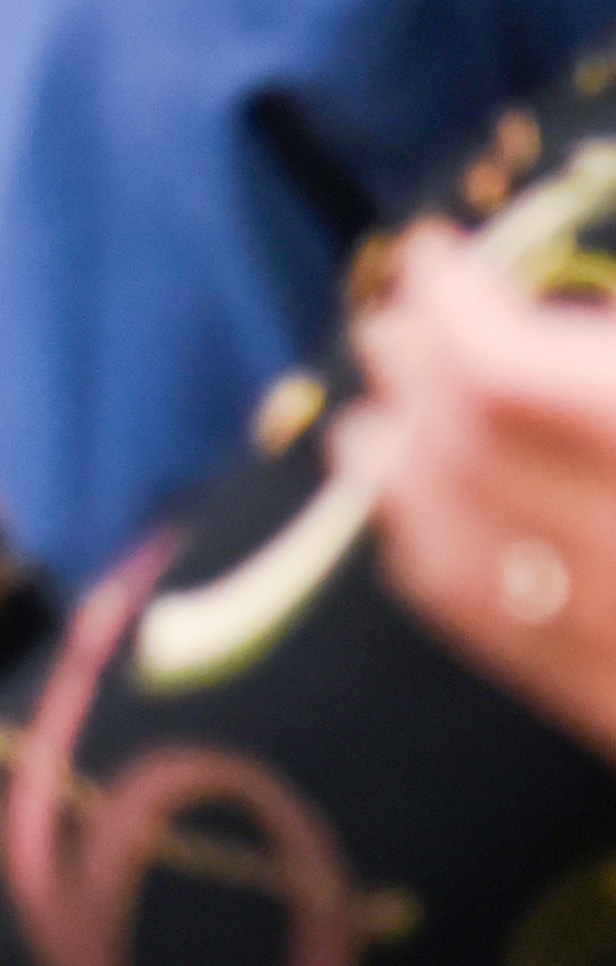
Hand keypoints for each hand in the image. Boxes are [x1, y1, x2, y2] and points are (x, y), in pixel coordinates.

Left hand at [340, 228, 615, 755]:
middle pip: (472, 454)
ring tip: (374, 416)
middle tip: (393, 324)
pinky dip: (432, 555)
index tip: (435, 253)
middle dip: (421, 377)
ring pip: (462, 548)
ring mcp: (613, 648)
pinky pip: (490, 630)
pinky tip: (412, 517)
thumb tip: (533, 329)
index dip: (460, 306)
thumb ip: (602, 370)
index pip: (512, 379)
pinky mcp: (610, 712)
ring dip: (401, 467)